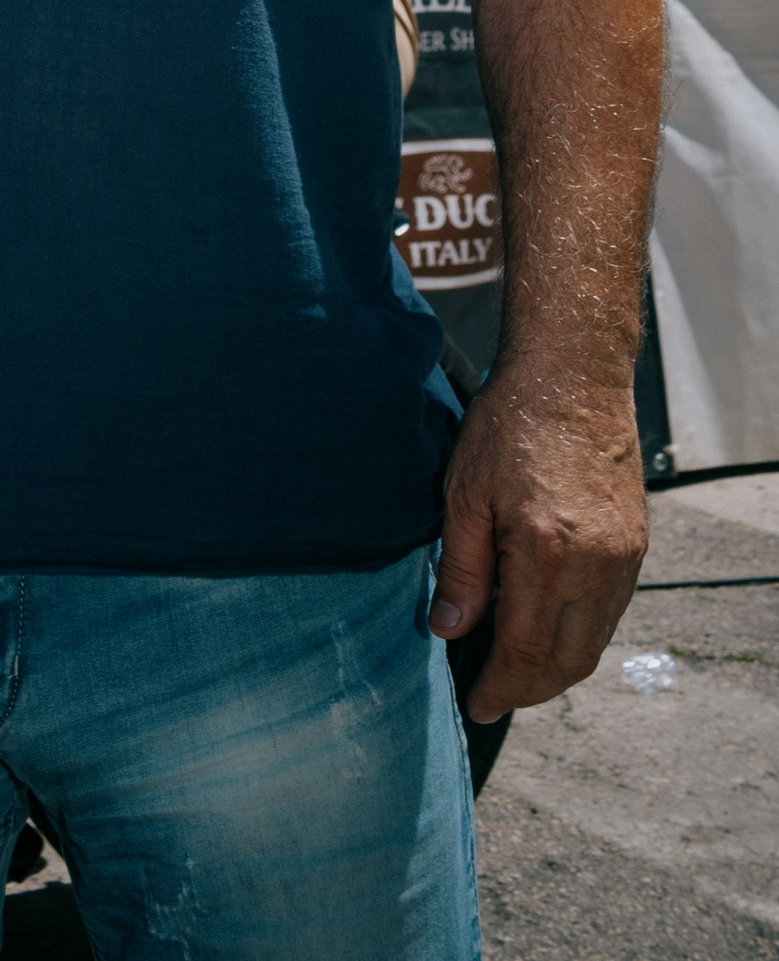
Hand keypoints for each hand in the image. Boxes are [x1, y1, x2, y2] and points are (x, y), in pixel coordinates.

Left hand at [429, 363, 647, 716]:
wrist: (573, 378)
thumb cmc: (509, 425)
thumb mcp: (464, 492)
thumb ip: (460, 569)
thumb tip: (448, 631)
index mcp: (546, 556)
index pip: (524, 652)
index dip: (499, 688)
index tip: (475, 705)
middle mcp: (595, 568)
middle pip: (567, 662)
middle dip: (529, 690)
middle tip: (491, 695)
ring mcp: (623, 561)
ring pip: (593, 643)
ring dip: (556, 668)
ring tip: (514, 671)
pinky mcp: (636, 548)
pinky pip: (608, 613)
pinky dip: (577, 635)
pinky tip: (545, 627)